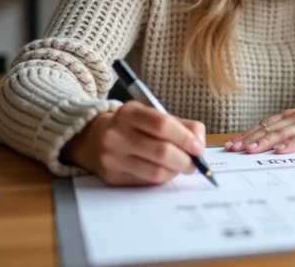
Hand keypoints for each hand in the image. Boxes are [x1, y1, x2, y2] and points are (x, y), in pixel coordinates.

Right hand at [62, 101, 205, 185]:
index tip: (199, 147)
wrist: (93, 138)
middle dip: (185, 160)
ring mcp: (112, 157)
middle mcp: (117, 135)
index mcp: (129, 113)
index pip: (162, 125)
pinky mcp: (112, 177)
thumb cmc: (132, 126)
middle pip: (161, 151)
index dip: (185, 138)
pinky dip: (162, 178)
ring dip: (175, 171)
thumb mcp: (152, 114)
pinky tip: (165, 171)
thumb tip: (200, 142)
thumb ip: (181, 124)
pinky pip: (146, 182)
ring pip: (155, 171)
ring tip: (181, 167)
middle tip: (195, 163)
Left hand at [224, 98, 294, 154]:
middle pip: (267, 130)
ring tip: (249, 150)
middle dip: (248, 140)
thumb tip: (263, 144)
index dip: (245, 135)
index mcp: (288, 116)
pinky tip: (281, 151)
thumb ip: (286, 131)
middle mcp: (294, 118)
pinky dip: (292, 144)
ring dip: (264, 142)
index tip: (229, 144)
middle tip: (232, 149)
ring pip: (282, 133)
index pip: (262, 126)